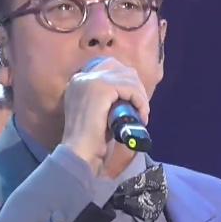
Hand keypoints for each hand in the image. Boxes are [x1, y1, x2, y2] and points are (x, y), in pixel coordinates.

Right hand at [61, 57, 149, 174]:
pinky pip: (130, 88)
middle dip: (135, 86)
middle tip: (141, 108)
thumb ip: (106, 101)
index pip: (108, 67)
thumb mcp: (97, 114)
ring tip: (142, 114)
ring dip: (140, 96)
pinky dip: (140, 101)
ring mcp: (90, 80)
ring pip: (127, 77)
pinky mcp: (101, 88)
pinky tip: (142, 115)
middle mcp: (82, 76)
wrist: (79, 154)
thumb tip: (128, 97)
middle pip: (119, 68)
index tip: (134, 100)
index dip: (126, 81)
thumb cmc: (90, 141)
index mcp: (78, 81)